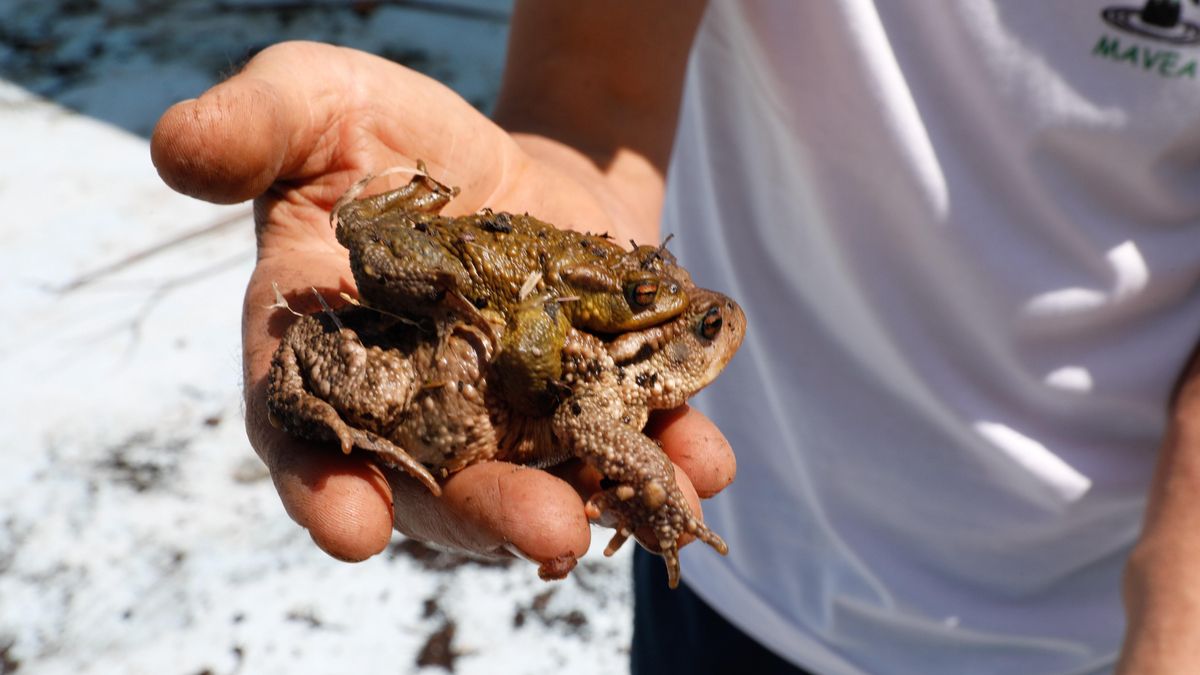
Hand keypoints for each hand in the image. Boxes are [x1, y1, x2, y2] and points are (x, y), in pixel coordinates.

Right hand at [150, 41, 734, 572]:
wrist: (507, 153)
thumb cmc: (388, 133)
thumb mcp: (315, 103)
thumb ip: (252, 130)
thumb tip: (174, 147)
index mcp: (325, 359)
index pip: (306, 434)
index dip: (322, 485)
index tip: (348, 529)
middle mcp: (417, 412)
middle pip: (442, 484)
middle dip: (491, 514)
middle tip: (543, 535)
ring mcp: (510, 418)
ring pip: (543, 481)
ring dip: (591, 502)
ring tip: (629, 513)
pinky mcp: (593, 396)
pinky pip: (631, 437)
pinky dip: (670, 452)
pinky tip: (705, 459)